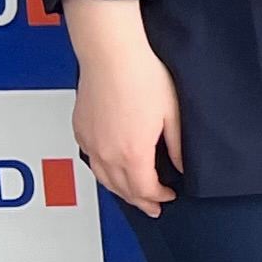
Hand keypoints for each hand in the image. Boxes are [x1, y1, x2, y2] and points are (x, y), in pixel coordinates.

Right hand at [65, 0, 180, 214]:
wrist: (111, 54)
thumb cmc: (142, 76)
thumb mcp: (171, 114)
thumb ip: (176, 146)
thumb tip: (181, 166)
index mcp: (132, 153)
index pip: (145, 189)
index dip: (158, 197)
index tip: (169, 196)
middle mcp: (107, 153)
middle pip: (122, 189)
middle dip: (140, 200)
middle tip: (152, 207)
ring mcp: (91, 142)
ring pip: (103, 178)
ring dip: (119, 190)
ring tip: (132, 194)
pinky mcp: (80, 129)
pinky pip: (91, 160)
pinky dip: (103, 171)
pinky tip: (111, 168)